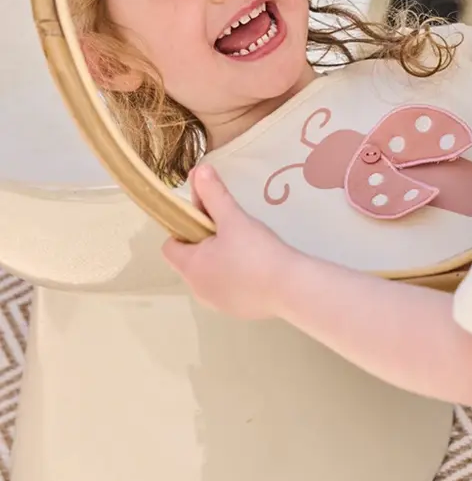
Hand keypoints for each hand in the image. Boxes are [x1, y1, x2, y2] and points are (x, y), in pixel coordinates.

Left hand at [162, 163, 296, 319]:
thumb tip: (199, 170)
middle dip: (206, 242)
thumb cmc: (257, 252)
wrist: (290, 288)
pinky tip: (258, 267)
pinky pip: (228, 288)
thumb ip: (215, 195)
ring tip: (248, 246)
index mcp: (190, 266)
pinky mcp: (237, 310)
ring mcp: (217, 303)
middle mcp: (197, 288)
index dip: (184, 229)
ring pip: (210, 274)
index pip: (171, 246)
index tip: (207, 219)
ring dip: (221, 260)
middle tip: (232, 229)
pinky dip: (237, 276)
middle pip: (191, 259)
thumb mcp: (234, 218)